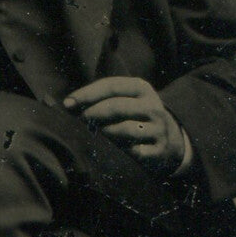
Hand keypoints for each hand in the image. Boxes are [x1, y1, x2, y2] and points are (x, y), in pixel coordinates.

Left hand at [63, 77, 185, 172]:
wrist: (168, 141)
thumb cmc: (133, 117)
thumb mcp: (122, 101)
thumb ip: (97, 99)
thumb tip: (67, 104)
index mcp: (141, 88)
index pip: (110, 85)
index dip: (87, 93)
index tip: (68, 103)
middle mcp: (153, 106)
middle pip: (116, 106)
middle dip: (93, 113)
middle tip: (81, 119)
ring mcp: (158, 129)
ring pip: (124, 129)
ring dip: (105, 132)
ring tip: (98, 133)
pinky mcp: (159, 151)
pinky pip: (134, 151)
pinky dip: (121, 150)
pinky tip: (115, 149)